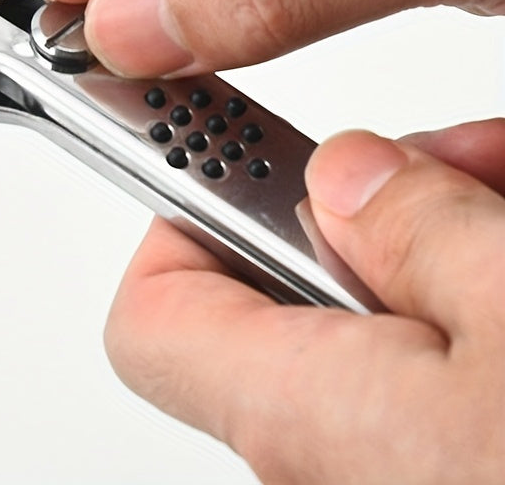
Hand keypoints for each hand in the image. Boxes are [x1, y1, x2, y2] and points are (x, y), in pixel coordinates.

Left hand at [104, 120, 504, 483]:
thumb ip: (417, 231)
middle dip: (365, 218)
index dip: (182, 226)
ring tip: (504, 199)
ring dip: (443, 251)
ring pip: (375, 328)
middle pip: (285, 299)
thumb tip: (344, 175)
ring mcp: (397, 474)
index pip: (154, 318)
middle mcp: (330, 465)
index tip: (235, 168)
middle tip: (444, 173)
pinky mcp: (449, 466)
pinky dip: (476, 312)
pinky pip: (434, 374)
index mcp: (311, 420)